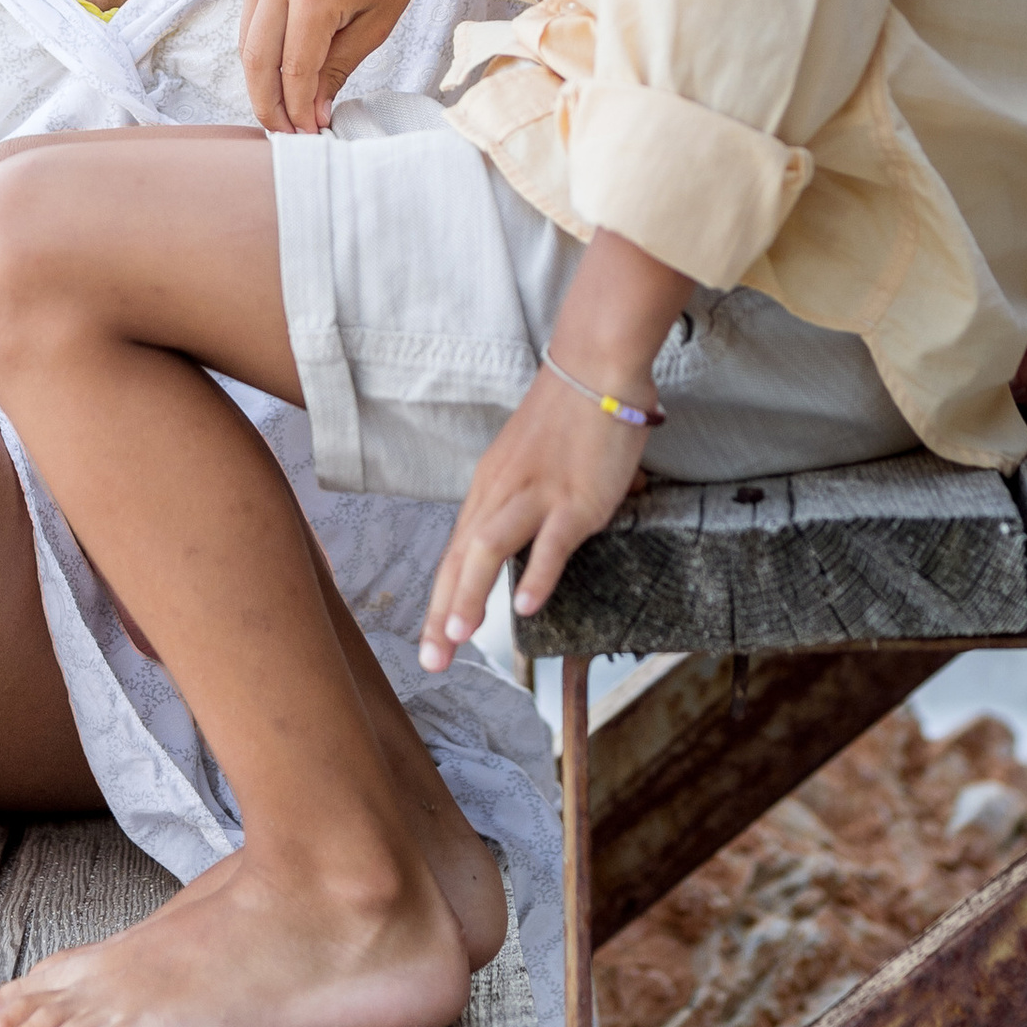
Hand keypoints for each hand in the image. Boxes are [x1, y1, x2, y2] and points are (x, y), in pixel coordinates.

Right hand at [238, 0, 499, 132]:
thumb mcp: (375, 28)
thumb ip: (337, 71)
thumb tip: (312, 115)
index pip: (294, 68)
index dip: (299, 109)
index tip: (312, 135)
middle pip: (257, 59)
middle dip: (270, 105)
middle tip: (289, 134)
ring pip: (247, 44)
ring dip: (261, 84)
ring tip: (285, 113)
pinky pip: (250, 23)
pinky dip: (261, 55)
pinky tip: (281, 78)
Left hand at [420, 368, 646, 669]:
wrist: (595, 366)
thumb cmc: (569, 414)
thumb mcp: (531, 464)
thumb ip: (526, 504)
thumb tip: (536, 540)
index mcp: (491, 487)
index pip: (456, 551)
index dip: (442, 599)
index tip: (432, 642)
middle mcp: (502, 492)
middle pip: (461, 556)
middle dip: (443, 612)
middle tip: (432, 660)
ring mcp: (537, 495)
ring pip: (489, 547)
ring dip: (471, 594)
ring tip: (460, 638)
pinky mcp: (574, 497)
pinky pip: (551, 541)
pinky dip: (536, 574)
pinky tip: (526, 607)